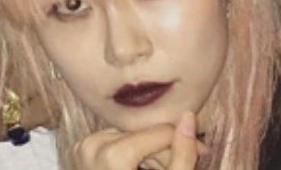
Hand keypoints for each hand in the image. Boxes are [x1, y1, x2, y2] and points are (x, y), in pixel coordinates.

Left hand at [74, 113, 200, 169]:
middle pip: (142, 136)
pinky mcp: (78, 152)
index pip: (160, 133)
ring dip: (148, 154)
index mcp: (112, 155)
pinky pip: (111, 143)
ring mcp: (81, 148)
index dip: (185, 142)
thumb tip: (188, 116)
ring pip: (129, 137)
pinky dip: (129, 155)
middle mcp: (91, 146)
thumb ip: (182, 157)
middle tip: (179, 166)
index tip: (203, 152)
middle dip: (166, 152)